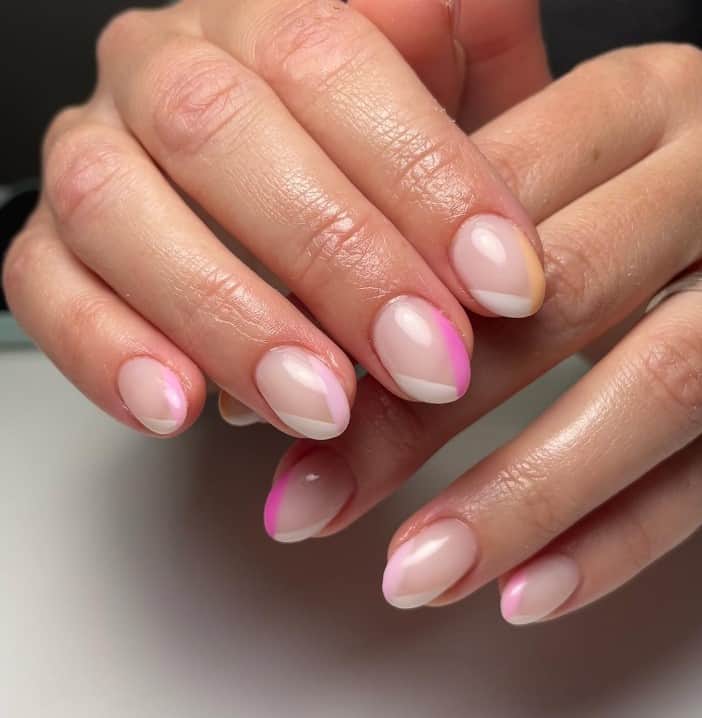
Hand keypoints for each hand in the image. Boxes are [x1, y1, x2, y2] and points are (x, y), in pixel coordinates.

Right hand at [2, 0, 544, 439]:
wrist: (275, 211)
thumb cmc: (367, 167)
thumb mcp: (440, 104)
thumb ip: (460, 54)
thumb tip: (484, 8)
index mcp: (257, 25)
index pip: (331, 62)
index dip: (424, 177)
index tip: (503, 284)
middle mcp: (162, 76)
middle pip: (221, 136)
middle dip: (336, 263)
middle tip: (426, 362)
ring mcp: (93, 160)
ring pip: (120, 215)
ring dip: (228, 322)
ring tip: (320, 406)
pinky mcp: (48, 248)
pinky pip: (43, 290)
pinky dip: (107, 352)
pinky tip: (181, 406)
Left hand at [267, 40, 701, 623]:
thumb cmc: (644, 186)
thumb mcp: (566, 160)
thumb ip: (452, 215)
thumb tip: (297, 319)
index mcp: (637, 107)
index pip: (476, 198)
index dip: (366, 298)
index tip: (275, 386)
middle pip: (551, 295)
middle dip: (417, 414)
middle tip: (310, 497)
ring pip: (652, 386)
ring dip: (519, 497)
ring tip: (414, 572)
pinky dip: (618, 538)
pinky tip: (528, 589)